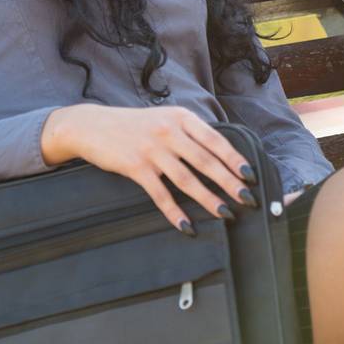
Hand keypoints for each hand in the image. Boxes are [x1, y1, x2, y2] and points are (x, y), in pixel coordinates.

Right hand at [41, 104, 257, 232]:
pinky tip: (188, 226)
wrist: (92, 126)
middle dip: (230, 183)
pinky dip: (175, 212)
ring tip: (225, 214)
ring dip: (209, 199)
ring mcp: (153, 150)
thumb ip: (190, 133)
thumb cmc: (135, 125)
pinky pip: (161, 194)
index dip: (235, 160)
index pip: (216, 141)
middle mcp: (170, 132)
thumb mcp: (166, 119)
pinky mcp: (136, 167)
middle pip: (206, 162)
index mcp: (182, 118)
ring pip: (188, 180)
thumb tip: (221, 154)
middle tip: (248, 200)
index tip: (250, 176)